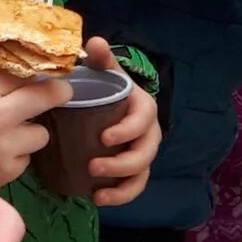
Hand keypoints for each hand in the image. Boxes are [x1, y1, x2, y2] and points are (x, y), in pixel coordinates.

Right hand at [0, 66, 67, 187]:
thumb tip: (14, 81)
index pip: (22, 71)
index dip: (37, 71)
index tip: (44, 74)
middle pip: (47, 95)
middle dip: (58, 92)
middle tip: (60, 93)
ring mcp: (8, 144)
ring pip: (41, 133)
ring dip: (31, 134)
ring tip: (13, 136)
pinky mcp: (10, 170)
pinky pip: (26, 158)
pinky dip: (17, 157)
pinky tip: (0, 157)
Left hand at [88, 65, 162, 207]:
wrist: (106, 105)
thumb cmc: (107, 88)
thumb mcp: (105, 72)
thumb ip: (102, 59)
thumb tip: (96, 42)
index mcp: (144, 108)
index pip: (144, 120)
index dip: (128, 130)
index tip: (104, 138)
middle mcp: (148, 133)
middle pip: (145, 153)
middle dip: (121, 164)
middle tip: (93, 166)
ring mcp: (142, 153)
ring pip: (141, 174)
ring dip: (122, 186)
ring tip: (97, 193)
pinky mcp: (133, 171)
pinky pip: (133, 187)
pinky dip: (120, 197)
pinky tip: (98, 199)